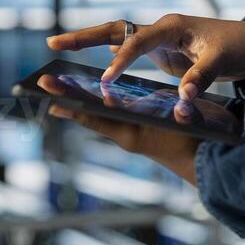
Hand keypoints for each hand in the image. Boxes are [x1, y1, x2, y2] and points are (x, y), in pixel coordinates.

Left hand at [37, 74, 199, 184]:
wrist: (201, 159)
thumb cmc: (197, 142)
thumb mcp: (190, 126)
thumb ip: (185, 116)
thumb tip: (184, 110)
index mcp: (135, 135)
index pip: (100, 120)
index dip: (77, 110)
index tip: (52, 102)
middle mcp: (125, 134)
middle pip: (90, 113)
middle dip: (67, 98)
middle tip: (43, 84)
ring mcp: (127, 131)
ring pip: (96, 112)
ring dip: (76, 97)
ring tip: (55, 85)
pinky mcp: (132, 126)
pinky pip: (106, 113)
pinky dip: (93, 101)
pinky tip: (83, 90)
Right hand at [47, 13, 244, 99]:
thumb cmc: (237, 47)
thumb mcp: (221, 62)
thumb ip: (200, 79)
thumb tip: (183, 99)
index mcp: (172, 27)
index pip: (137, 42)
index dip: (120, 61)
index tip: (105, 80)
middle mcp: (160, 29)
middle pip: (114, 30)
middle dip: (83, 37)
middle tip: (52, 43)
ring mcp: (158, 39)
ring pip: (116, 38)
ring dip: (88, 43)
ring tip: (57, 48)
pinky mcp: (160, 51)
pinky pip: (127, 52)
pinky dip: (108, 57)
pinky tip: (93, 69)